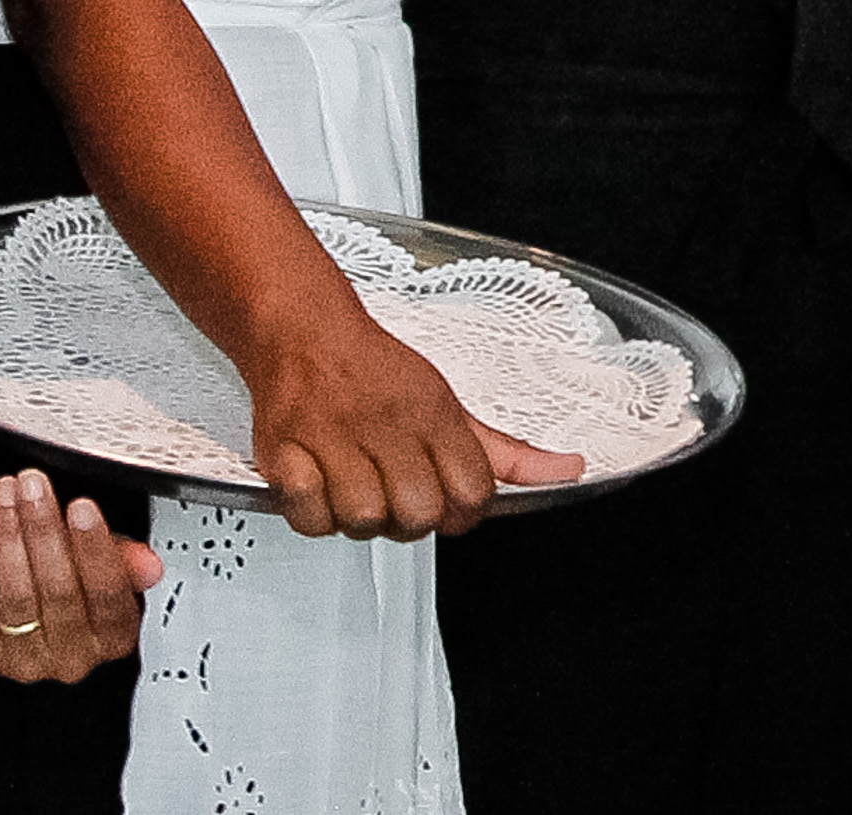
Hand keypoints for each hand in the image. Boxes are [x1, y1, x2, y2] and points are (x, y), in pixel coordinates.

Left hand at [0, 472, 161, 681]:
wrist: (6, 600)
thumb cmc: (63, 580)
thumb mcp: (101, 565)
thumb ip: (123, 563)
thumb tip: (149, 565)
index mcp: (111, 639)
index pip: (108, 598)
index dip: (95, 550)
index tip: (83, 508)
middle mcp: (70, 658)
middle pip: (59, 591)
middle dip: (46, 531)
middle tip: (37, 488)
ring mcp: (22, 658)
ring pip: (18, 593)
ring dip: (12, 534)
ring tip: (12, 493)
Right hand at [247, 312, 581, 540]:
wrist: (304, 330)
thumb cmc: (378, 373)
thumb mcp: (451, 405)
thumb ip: (506, 452)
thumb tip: (568, 472)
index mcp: (433, 412)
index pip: (472, 493)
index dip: (463, 513)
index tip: (448, 504)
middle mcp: (385, 423)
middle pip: (418, 515)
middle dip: (410, 520)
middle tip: (396, 496)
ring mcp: (332, 435)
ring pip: (362, 521)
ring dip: (359, 518)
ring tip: (356, 489)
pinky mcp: (283, 450)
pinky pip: (308, 516)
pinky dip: (314, 514)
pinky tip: (321, 488)